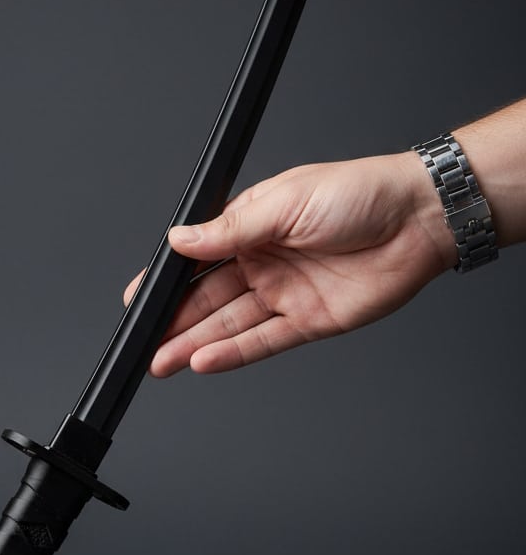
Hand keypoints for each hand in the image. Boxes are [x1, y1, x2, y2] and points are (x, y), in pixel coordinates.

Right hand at [124, 151, 454, 374]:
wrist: (418, 219)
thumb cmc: (358, 193)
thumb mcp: (283, 203)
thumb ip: (229, 230)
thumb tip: (179, 240)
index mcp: (252, 226)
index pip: (198, 258)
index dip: (166, 280)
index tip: (136, 299)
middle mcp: (264, 262)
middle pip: (207, 298)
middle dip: (173, 321)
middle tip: (142, 342)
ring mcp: (285, 293)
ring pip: (229, 324)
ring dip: (194, 343)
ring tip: (161, 361)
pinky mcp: (310, 320)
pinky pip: (264, 341)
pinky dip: (233, 352)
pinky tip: (204, 360)